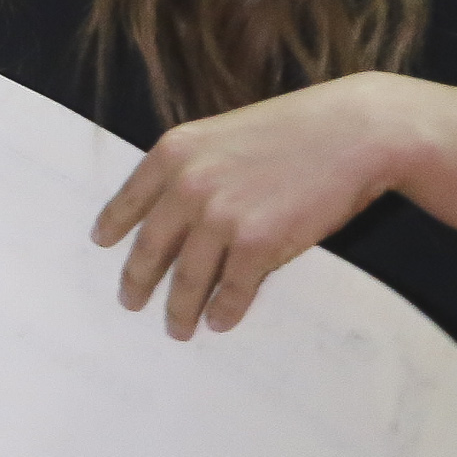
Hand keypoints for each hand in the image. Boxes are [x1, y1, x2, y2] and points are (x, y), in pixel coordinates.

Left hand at [90, 72, 423, 338]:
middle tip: (130, 303)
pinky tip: (219, 322)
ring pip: (188, 278)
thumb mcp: (227, 134)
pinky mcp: (258, 243)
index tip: (102, 244)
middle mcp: (188, 185)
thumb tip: (177, 215)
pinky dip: (224, 311)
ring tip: (177, 328)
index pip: (130, 198)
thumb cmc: (296, 129)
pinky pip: (232, 290)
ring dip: (180, 309)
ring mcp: (221, 216)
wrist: (354, 132)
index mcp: (175, 152)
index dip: (114, 225)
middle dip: (138, 281)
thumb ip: (196, 168)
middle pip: (151, 247)